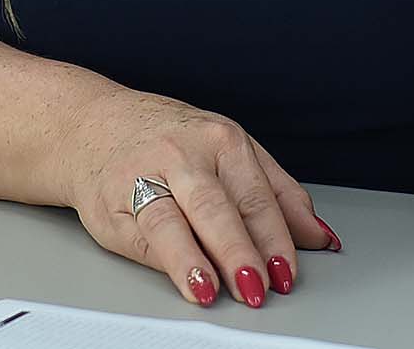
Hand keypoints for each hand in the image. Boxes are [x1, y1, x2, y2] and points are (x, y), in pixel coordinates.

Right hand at [56, 87, 340, 308]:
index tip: (291, 271)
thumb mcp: (229, 150)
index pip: (258, 194)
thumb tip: (319, 236)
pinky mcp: (116, 202)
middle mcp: (188, 154)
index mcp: (224, 139)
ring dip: (205, 256)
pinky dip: (172, 261)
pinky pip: (148, 233)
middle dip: (244, 248)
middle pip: (221, 205)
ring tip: (221, 288)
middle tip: (264, 285)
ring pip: (181, 217)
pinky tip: (189, 281)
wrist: (94, 126)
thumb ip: (277, 192)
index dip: (277, 236)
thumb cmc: (171, 142)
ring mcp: (149, 175)